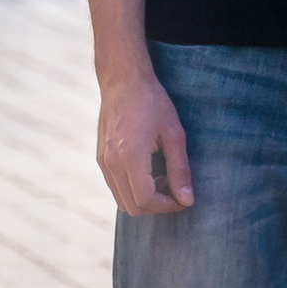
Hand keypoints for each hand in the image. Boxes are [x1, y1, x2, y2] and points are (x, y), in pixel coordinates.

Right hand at [96, 72, 194, 217]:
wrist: (123, 81)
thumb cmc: (152, 102)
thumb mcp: (174, 134)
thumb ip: (180, 170)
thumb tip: (186, 201)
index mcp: (130, 156)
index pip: (146, 199)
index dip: (167, 206)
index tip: (183, 199)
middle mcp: (111, 162)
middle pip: (132, 206)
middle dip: (156, 206)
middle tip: (174, 190)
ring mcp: (103, 161)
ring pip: (121, 200)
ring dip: (144, 199)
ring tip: (163, 180)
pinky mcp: (100, 158)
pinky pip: (115, 187)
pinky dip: (133, 189)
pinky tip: (149, 171)